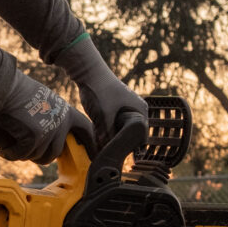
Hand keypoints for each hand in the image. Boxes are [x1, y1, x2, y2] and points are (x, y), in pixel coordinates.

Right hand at [0, 70, 90, 163]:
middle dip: (39, 156)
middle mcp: (60, 123)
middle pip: (54, 153)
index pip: (86, 130)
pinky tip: (4, 151)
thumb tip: (50, 137)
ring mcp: (48, 131)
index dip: (91, 144)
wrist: (7, 86)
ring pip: (37, 156)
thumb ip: (52, 116)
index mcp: (66, 112)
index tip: (94, 156)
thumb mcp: (45, 101)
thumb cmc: (19, 92)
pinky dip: (10, 154)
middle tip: (26, 152)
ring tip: (12, 149)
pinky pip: (22, 155)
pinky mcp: (33, 137)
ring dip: (23, 155)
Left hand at [51, 36, 149, 152]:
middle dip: (119, 143)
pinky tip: (98, 137)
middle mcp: (136, 110)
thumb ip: (107, 135)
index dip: (130, 147)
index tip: (117, 155)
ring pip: (119, 130)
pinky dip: (106, 131)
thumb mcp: (103, 116)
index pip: (141, 137)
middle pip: (129, 135)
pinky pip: (112, 125)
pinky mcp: (114, 109)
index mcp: (140, 110)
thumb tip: (105, 153)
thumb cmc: (99, 90)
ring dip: (111, 138)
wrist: (87, 72)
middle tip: (107, 152)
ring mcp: (125, 109)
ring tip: (101, 146)